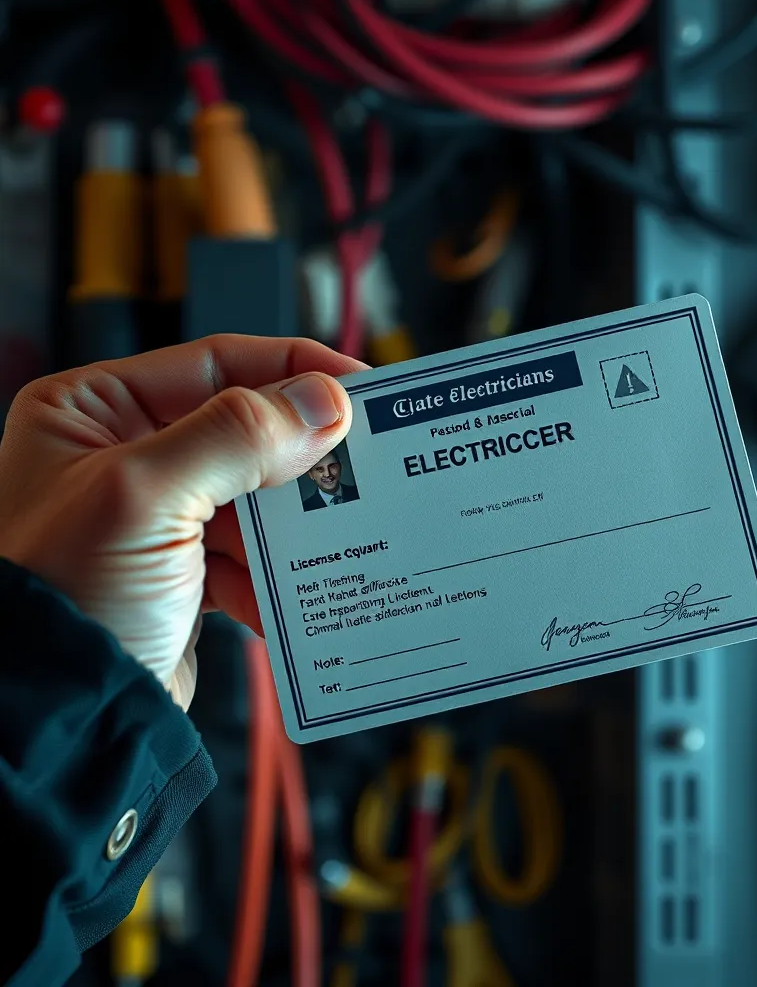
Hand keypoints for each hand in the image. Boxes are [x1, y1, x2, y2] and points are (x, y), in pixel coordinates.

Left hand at [0, 335, 365, 709]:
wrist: (59, 721)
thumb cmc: (62, 599)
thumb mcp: (145, 498)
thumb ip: (236, 438)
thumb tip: (325, 402)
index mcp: (95, 409)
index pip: (218, 362)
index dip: (296, 370)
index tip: (362, 388)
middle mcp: (125, 452)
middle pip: (246, 428)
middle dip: (305, 452)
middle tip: (370, 461)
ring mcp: (158, 514)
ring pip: (259, 494)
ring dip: (299, 519)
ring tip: (344, 529)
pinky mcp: (185, 569)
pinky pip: (254, 552)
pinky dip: (280, 571)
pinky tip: (300, 590)